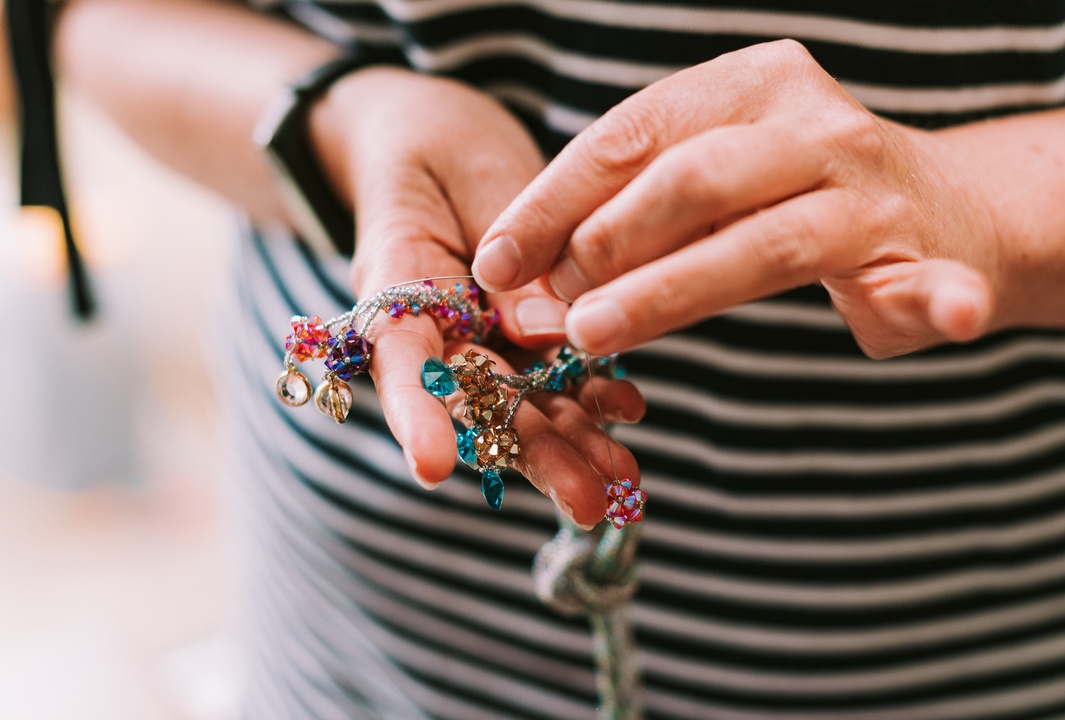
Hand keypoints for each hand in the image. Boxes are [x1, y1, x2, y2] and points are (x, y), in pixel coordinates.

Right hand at [309, 67, 642, 524]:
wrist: (431, 136)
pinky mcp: (525, 330)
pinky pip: (558, 371)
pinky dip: (593, 394)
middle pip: (481, 403)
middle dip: (535, 455)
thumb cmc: (430, 147)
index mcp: (395, 291)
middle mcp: (438, 332)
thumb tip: (546, 332)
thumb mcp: (463, 176)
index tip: (433, 469)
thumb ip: (500, 252)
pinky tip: (628, 411)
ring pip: (525, 402)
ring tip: (624, 484)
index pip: (401, 361)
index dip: (416, 415)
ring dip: (575, 445)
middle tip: (588, 505)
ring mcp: (483, 338)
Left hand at [473, 40, 1001, 358]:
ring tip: (598, 336)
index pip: (632, 134)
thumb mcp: (713, 183)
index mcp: (749, 85)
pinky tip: (947, 314)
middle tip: (547, 309)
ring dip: (675, 290)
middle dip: (607, 243)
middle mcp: (814, 124)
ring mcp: (874, 189)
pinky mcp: (928, 256)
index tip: (494, 262)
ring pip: (767, 242)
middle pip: (692, 178)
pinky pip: (932, 282)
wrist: (950, 210)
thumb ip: (639, 215)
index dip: (553, 200)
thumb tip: (529, 278)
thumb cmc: (798, 200)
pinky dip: (938, 300)